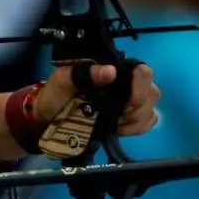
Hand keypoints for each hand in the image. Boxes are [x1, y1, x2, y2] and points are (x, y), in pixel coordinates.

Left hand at [37, 63, 160, 135]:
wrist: (46, 119)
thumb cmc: (54, 96)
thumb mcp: (62, 81)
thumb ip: (83, 73)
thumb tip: (110, 71)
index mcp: (110, 69)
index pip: (141, 71)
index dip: (140, 86)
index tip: (128, 103)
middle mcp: (124, 83)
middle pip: (151, 92)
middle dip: (138, 108)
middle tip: (117, 116)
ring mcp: (128, 102)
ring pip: (150, 109)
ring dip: (135, 120)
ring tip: (114, 123)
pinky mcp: (128, 119)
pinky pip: (146, 123)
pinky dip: (135, 129)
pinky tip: (119, 129)